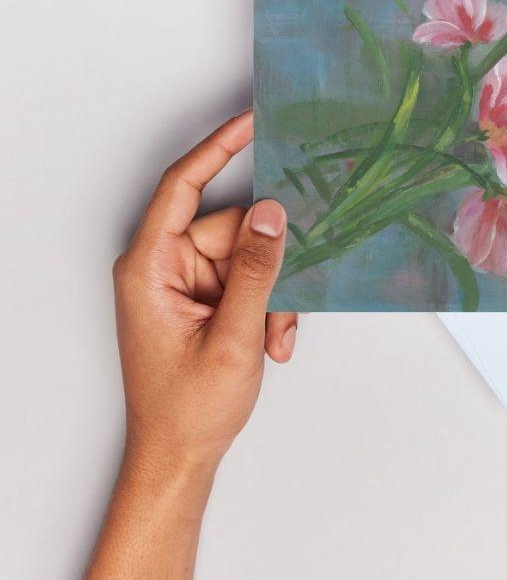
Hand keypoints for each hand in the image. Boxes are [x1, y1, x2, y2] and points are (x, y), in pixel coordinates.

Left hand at [114, 110, 296, 475]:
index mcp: (150, 266)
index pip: (183, 186)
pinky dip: (267, 306)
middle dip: (268, 266)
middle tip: (283, 308)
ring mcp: (186, 282)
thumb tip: (275, 213)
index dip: (218, 148)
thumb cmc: (187, 408)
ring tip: (272, 338)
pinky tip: (269, 342)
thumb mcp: (233, 337)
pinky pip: (249, 278)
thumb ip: (257, 270)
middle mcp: (165, 266)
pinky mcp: (205, 297)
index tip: (252, 122)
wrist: (179, 457)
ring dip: (272, 295)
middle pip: (233, 227)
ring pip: (250, 255)